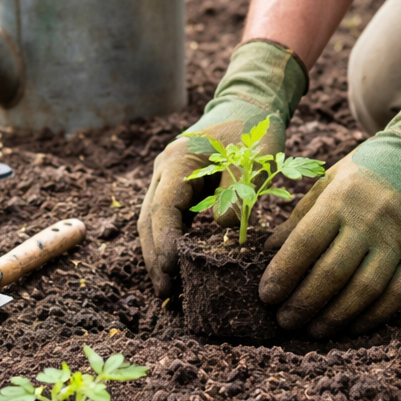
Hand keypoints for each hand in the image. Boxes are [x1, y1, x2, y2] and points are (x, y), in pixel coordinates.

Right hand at [138, 40, 306, 296]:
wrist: (247, 106)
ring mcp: (167, 180)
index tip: (172, 272)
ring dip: (158, 256)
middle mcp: (164, 171)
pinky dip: (170, 245)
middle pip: (149, 222)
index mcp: (178, 161)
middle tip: (166, 294)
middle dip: (155, 259)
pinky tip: (179, 270)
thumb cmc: (252, 129)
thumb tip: (224, 229)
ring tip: (169, 292)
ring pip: (153, 224)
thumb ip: (237, 190)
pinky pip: (168, 221)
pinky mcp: (177, 190)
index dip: (165, 243)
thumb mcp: (252, 157)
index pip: (163, 209)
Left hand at [259, 77, 400, 336]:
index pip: (305, 243)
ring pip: (364, 290)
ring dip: (334, 317)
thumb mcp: (328, 181)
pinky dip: (371, 317)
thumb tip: (268, 252)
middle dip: (304, 303)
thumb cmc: (366, 172)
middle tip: (284, 321)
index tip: (266, 296)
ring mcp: (399, 241)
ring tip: (312, 330)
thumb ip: (299, 217)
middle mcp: (370, 220)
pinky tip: (350, 327)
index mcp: (341, 199)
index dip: (283, 273)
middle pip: (333, 273)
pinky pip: (395, 296)